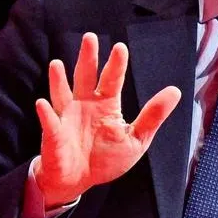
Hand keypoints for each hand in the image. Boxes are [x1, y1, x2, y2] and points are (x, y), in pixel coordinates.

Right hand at [33, 32, 181, 207]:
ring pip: (63, 94)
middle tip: (90, 38)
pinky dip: (45, 114)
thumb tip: (175, 91)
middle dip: (87, 58)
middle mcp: (84, 105)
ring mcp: (67, 117)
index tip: (120, 48)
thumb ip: (153, 116)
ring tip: (57, 64)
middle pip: (85, 76)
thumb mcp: (136, 139)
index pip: (112, 80)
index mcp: (106, 105)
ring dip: (59, 80)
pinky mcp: (54, 134)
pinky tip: (42, 103)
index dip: (116, 64)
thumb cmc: (105, 158)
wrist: (78, 179)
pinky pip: (50, 123)